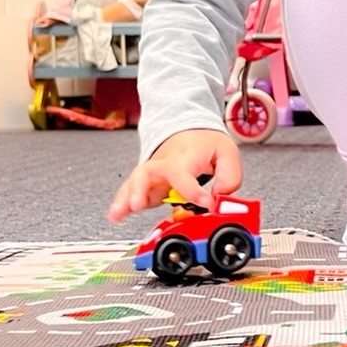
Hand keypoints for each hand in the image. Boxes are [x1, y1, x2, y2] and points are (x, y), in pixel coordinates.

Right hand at [107, 129, 240, 222]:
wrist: (191, 131)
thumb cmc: (206, 143)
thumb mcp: (227, 153)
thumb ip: (229, 177)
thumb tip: (219, 198)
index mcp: (184, 156)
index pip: (183, 173)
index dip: (193, 191)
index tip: (207, 203)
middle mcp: (164, 164)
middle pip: (147, 172)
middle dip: (140, 189)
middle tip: (139, 204)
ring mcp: (153, 174)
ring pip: (134, 182)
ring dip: (126, 198)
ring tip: (118, 213)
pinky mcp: (148, 184)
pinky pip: (131, 192)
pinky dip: (122, 203)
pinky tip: (116, 215)